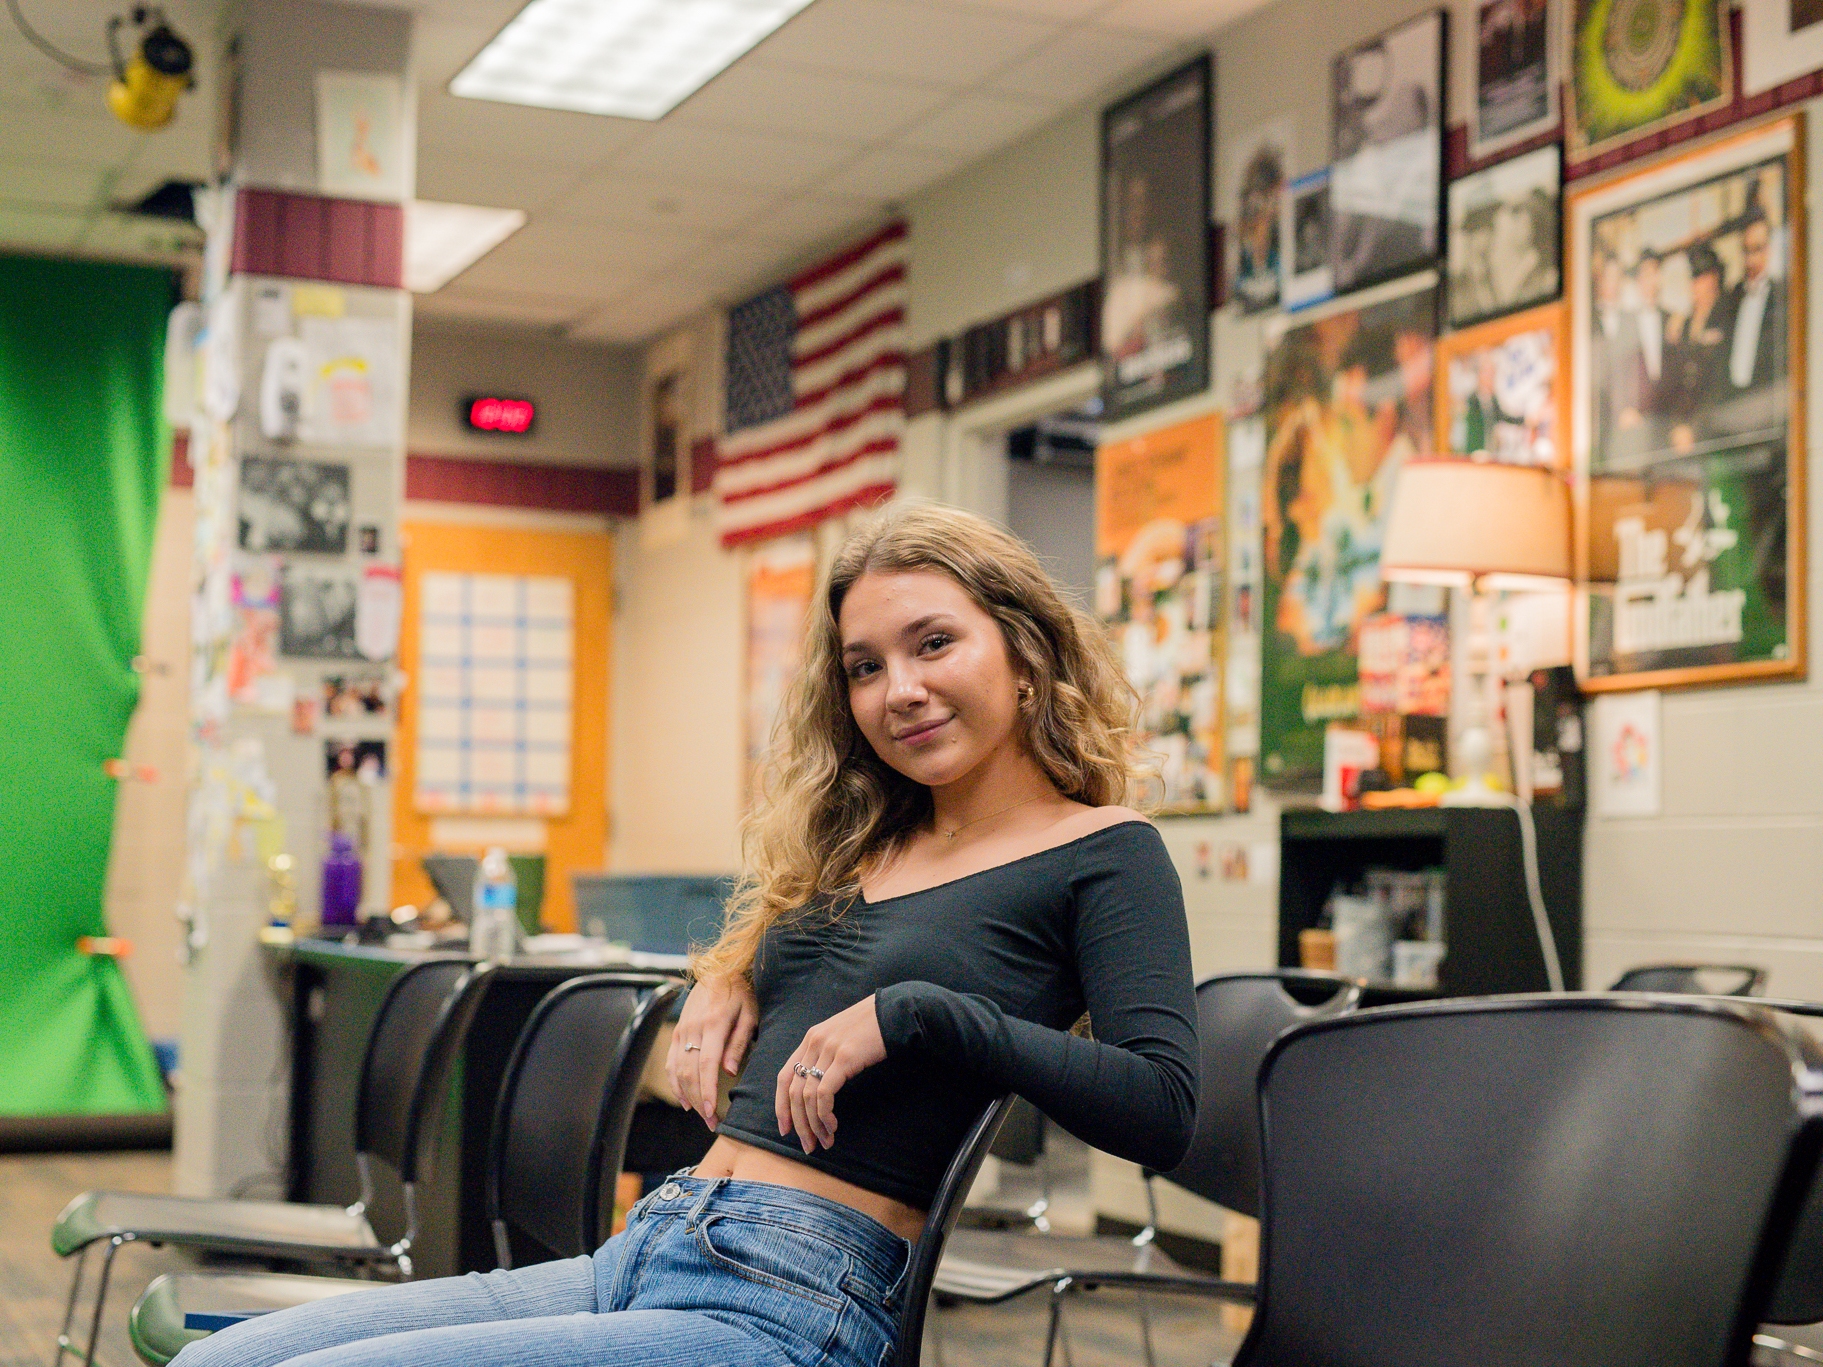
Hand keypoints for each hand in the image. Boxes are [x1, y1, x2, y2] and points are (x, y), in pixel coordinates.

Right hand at [667, 974, 757, 1129]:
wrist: (719, 969)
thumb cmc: (742, 993)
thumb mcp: (749, 1014)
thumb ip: (739, 1042)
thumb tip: (728, 1071)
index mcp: (713, 1025)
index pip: (706, 1066)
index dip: (707, 1092)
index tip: (713, 1113)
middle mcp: (693, 1029)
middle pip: (690, 1073)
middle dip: (699, 1102)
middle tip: (712, 1123)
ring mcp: (681, 1030)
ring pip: (677, 1070)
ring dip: (686, 1096)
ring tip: (701, 1115)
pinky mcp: (677, 1031)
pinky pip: (671, 1062)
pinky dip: (675, 1083)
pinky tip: (684, 1099)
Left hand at [776, 995, 885, 1153]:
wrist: (895, 1012)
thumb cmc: (871, 1028)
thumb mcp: (841, 1038)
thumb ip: (826, 1056)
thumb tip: (819, 1089)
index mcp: (810, 1039)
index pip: (784, 1078)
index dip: (781, 1106)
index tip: (786, 1129)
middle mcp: (814, 1043)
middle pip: (794, 1092)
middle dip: (798, 1124)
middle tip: (809, 1146)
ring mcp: (828, 1050)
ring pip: (807, 1096)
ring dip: (814, 1124)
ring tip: (825, 1140)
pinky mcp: (844, 1058)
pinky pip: (824, 1094)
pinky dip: (825, 1114)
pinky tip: (833, 1125)